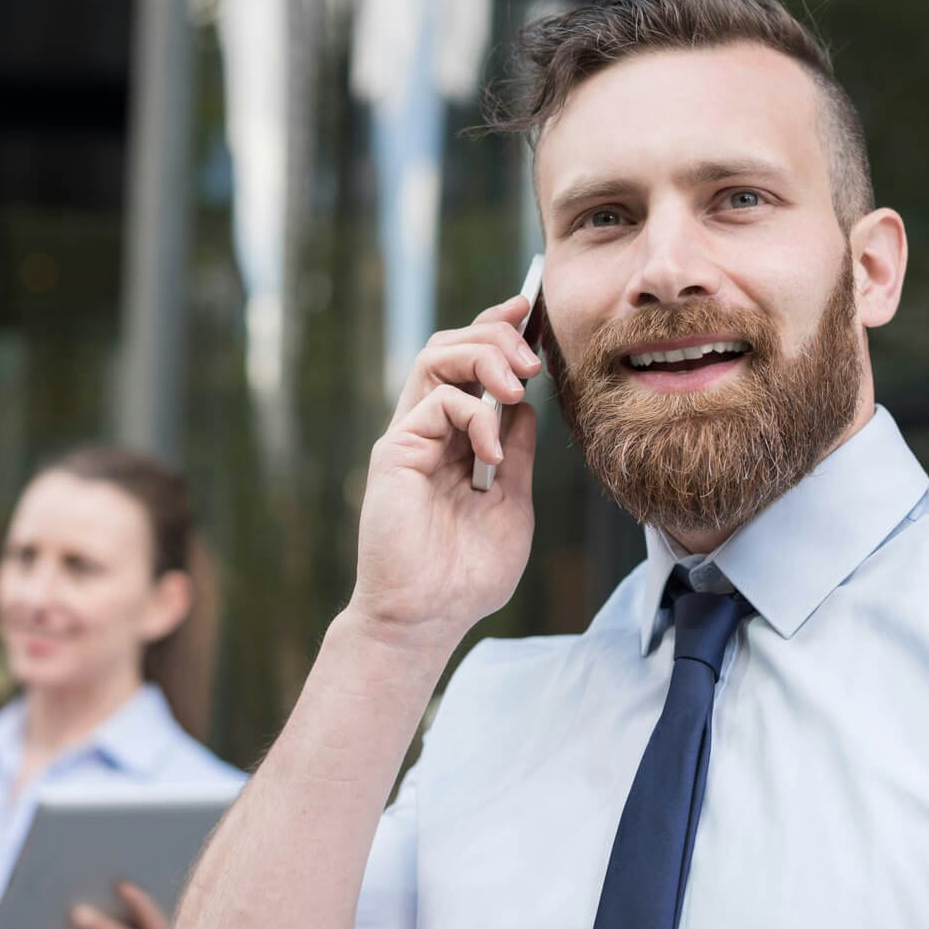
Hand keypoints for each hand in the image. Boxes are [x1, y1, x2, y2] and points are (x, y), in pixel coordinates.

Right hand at [352, 292, 542, 649]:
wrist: (427, 618)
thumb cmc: (465, 575)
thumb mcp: (512, 505)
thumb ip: (517, 455)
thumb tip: (528, 408)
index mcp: (453, 440)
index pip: (470, 366)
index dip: (497, 330)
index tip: (529, 310)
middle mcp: (426, 430)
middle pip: (450, 345)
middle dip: (496, 334)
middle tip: (533, 358)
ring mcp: (408, 437)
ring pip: (435, 356)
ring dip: (483, 355)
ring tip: (516, 385)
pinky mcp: (395, 452)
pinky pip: (437, 402)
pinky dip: (475, 415)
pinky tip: (492, 451)